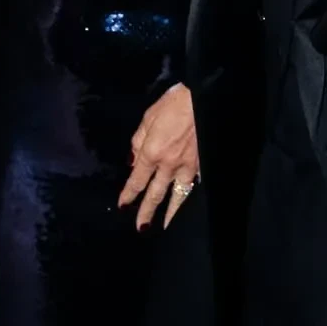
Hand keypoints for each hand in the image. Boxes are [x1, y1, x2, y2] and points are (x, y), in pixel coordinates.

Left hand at [117, 84, 198, 229]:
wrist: (203, 97)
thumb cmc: (173, 103)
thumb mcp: (148, 117)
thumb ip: (138, 140)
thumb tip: (133, 160)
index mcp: (152, 152)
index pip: (137, 180)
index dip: (129, 194)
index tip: (123, 205)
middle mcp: (169, 165)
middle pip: (155, 194)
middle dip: (146, 212)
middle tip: (141, 228)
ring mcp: (188, 167)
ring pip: (178, 196)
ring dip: (171, 213)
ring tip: (166, 227)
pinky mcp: (203, 165)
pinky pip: (194, 185)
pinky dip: (191, 196)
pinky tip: (190, 203)